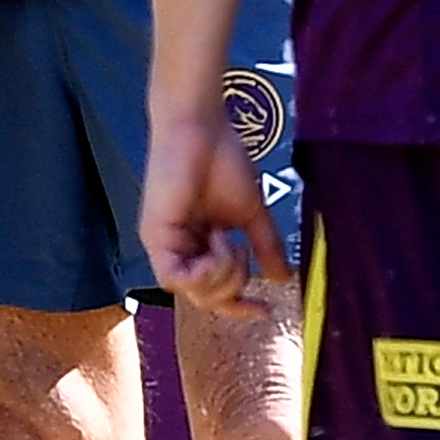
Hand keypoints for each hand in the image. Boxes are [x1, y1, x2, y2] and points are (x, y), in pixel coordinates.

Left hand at [139, 111, 289, 316]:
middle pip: (205, 299)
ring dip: (223, 275)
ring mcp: (164, 245)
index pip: (215, 292)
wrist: (201, 127)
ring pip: (193, 293)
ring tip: (229, 239)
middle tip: (244, 252)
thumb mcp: (250, 213)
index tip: (266, 311)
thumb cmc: (222, 159)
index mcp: (198, 245)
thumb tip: (284, 278)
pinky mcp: (155, 237)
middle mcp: (179, 249)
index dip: (239, 307)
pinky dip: (206, 269)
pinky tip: (217, 238)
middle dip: (233, 286)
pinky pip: (177, 279)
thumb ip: (265, 246)